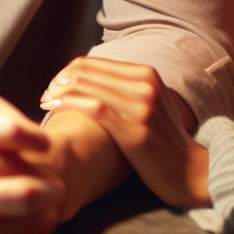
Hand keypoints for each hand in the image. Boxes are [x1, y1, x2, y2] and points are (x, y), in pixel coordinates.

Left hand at [40, 58, 210, 208]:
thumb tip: (89, 80)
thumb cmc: (163, 141)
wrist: (189, 171)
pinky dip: (69, 104)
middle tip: (45, 93)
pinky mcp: (134, 128)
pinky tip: (53, 110)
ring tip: (45, 101)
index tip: (54, 84)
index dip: (69, 70)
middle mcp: (145, 83)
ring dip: (59, 91)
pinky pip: (93, 107)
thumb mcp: (150, 104)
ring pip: (87, 85)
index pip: (96, 62)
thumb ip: (126, 88)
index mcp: (147, 73)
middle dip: (61, 79)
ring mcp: (141, 105)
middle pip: (88, 70)